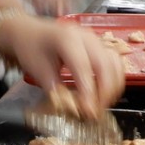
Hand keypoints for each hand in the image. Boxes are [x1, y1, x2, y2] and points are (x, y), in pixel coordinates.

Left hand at [0, 12, 124, 117]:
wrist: (29, 31)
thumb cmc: (31, 47)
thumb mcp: (37, 69)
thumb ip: (55, 89)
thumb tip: (72, 108)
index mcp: (67, 39)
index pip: (83, 67)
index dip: (88, 92)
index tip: (88, 111)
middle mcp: (86, 37)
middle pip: (105, 65)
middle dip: (104, 92)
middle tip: (96, 112)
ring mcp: (95, 40)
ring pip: (114, 64)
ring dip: (112, 87)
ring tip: (101, 105)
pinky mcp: (100, 46)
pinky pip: (115, 62)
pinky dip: (115, 79)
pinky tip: (105, 93)